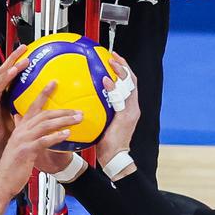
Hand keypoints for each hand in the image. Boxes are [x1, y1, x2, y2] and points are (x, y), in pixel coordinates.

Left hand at [0, 45, 29, 156]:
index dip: (7, 76)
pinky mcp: (5, 98)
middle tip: (23, 50)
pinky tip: (29, 67)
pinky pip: (12, 82)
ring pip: (7, 74)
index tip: (16, 68)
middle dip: (12, 60)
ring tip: (26, 51)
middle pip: (2, 73)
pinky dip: (20, 72)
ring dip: (16, 62)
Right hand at [0, 82, 80, 197]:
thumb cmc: (12, 169)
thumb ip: (29, 139)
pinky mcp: (26, 151)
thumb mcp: (19, 149)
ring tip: (78, 118)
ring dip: (63, 120)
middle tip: (77, 109)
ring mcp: (23, 141)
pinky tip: (67, 134)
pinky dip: (56, 136)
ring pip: (45, 125)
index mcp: (20, 129)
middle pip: (43, 114)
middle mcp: (21, 132)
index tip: (53, 83)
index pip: (32, 107)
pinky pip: (43, 140)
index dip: (43, 94)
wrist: (1, 183)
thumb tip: (40, 134)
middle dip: (62, 110)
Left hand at [98, 53, 140, 170]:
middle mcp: (132, 107)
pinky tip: (105, 80)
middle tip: (113, 55)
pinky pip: (121, 99)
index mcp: (128, 107)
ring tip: (111, 62)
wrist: (114, 158)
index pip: (128, 84)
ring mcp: (131, 111)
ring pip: (130, 86)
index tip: (113, 59)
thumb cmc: (105, 144)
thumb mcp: (102, 123)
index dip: (123, 70)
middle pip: (132, 80)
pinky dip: (114, 88)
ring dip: (121, 72)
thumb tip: (83, 101)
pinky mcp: (126, 117)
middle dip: (123, 66)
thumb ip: (98, 110)